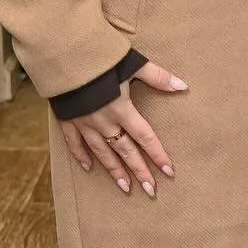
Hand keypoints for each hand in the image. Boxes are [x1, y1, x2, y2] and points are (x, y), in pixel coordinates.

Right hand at [58, 61, 187, 196]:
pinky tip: (88, 167)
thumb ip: (158, 77)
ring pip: (102, 153)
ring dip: (114, 170)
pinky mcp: (68, 121)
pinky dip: (82, 156)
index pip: (145, 137)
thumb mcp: (133, 64)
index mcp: (122, 110)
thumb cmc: (101, 58)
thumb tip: (182, 86)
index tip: (169, 172)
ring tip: (125, 188)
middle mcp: (104, 122)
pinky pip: (75, 144)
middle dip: (139, 171)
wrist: (65, 56)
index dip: (157, 155)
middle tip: (150, 191)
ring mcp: (84, 124)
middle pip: (125, 151)